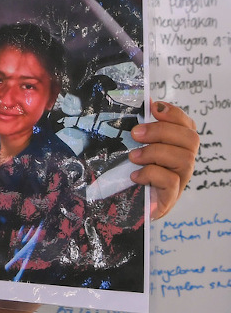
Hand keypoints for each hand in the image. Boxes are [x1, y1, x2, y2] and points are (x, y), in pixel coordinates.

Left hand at [128, 100, 198, 220]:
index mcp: (176, 147)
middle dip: (161, 131)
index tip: (153, 107)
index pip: (186, 125)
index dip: (174, 114)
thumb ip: (138, 130)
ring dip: (155, 152)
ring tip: (133, 157)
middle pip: (190, 139)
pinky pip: (171, 181)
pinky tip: (135, 176)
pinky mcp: (170, 198)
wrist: (122, 208)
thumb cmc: (126, 174)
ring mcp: (179, 181)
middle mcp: (182, 162)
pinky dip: (152, 174)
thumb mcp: (130, 148)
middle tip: (135, 134)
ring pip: (184, 158)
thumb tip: (138, 103)